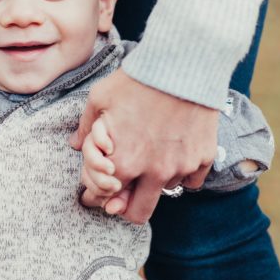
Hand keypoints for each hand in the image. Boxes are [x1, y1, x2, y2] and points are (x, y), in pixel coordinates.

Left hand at [70, 69, 218, 223]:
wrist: (182, 64)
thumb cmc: (137, 80)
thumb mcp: (100, 98)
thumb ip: (85, 127)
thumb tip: (76, 144)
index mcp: (123, 162)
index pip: (106, 200)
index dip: (100, 195)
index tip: (103, 187)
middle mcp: (153, 172)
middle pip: (137, 214)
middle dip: (127, 206)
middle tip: (126, 188)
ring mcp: (181, 167)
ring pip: (164, 192)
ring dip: (155, 181)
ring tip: (152, 153)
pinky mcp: (203, 158)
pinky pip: (191, 180)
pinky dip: (182, 172)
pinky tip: (175, 151)